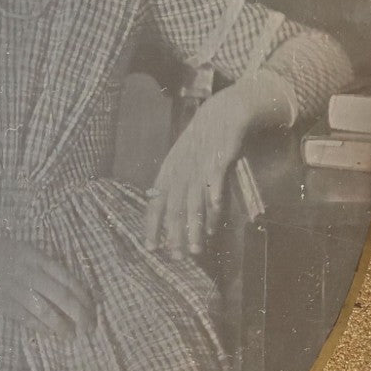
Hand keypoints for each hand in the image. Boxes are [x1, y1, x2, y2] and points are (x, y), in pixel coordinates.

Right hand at [0, 205, 93, 337]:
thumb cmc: (4, 251)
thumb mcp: (31, 251)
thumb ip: (50, 269)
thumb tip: (74, 290)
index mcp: (40, 260)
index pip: (70, 281)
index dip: (85, 298)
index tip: (93, 309)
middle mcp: (32, 275)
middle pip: (63, 298)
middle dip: (80, 315)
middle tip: (89, 328)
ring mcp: (18, 291)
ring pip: (47, 312)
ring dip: (63, 326)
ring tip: (72, 336)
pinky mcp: (6, 304)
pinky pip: (28, 319)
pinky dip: (42, 328)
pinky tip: (52, 334)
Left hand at [145, 85, 251, 258]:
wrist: (221, 114)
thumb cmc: (200, 143)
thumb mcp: (182, 163)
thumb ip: (178, 189)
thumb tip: (174, 218)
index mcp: (168, 173)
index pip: (155, 202)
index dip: (152, 225)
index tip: (150, 247)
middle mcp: (180, 170)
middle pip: (175, 206)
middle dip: (175, 234)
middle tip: (177, 257)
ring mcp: (198, 164)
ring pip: (194, 199)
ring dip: (195, 225)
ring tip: (196, 247)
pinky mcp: (218, 157)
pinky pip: (214, 179)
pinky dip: (214, 195)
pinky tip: (215, 211)